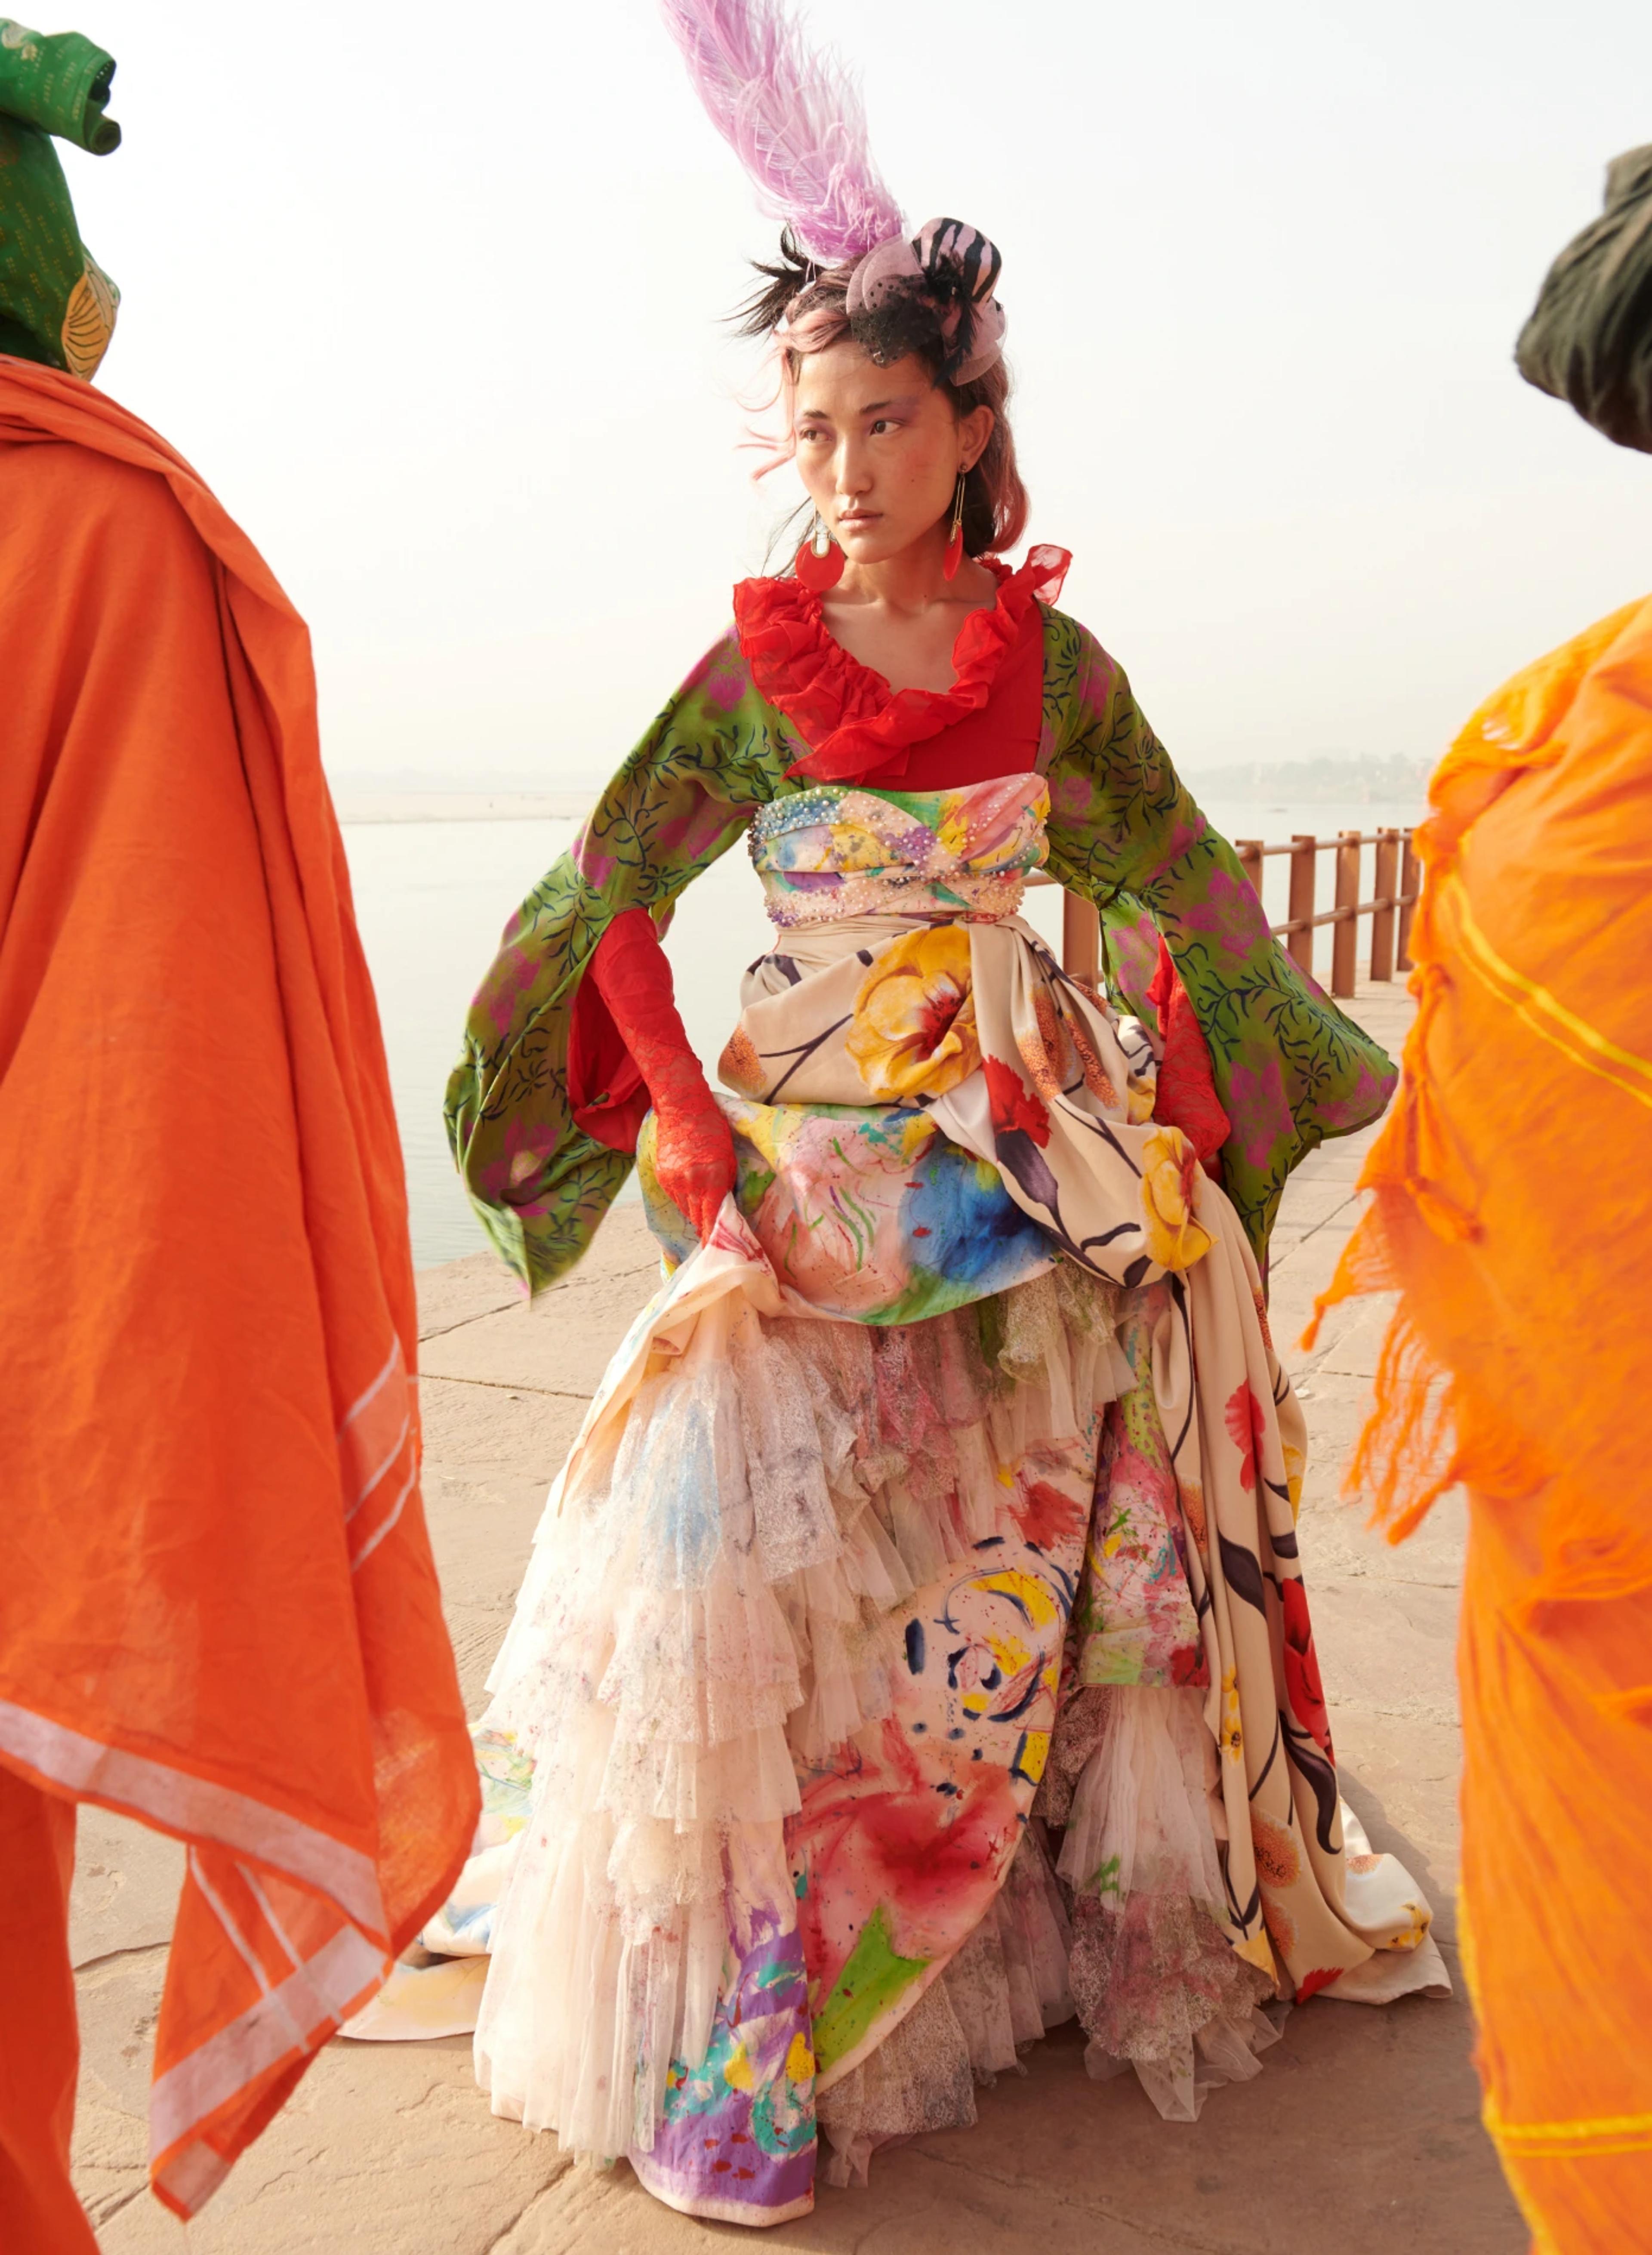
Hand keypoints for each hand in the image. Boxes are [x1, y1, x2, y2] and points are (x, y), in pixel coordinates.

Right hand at [651, 1071, 736, 1243]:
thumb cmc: (714, 1131)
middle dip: (704, 1224)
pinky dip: (683, 1197)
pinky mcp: (662, 1176)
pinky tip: (689, 1187)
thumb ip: (726, 1186)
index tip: (713, 1251)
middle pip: (696, 1217)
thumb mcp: (729, 1159)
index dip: (711, 1238)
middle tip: (711, 1231)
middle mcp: (691, 1184)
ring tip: (700, 1202)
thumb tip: (723, 1210)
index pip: (710, 1219)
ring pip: (684, 1209)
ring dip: (693, 1210)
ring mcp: (674, 1181)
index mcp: (712, 1180)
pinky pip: (674, 1197)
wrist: (683, 1109)